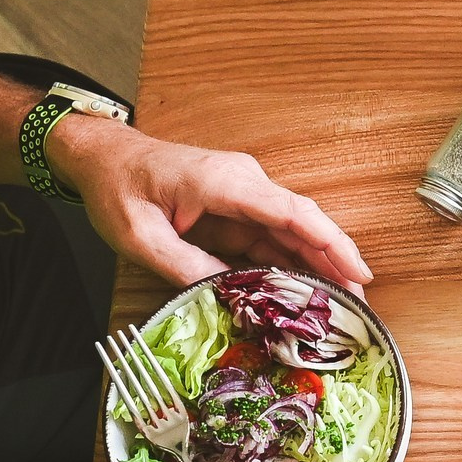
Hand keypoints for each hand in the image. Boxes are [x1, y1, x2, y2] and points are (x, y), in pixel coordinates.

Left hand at [50, 117, 371, 293]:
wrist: (101, 157)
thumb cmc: (116, 188)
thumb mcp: (138, 235)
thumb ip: (183, 264)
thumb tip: (229, 293)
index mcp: (224, 182)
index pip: (292, 212)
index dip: (330, 243)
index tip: (359, 272)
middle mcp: (244, 183)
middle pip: (303, 222)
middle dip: (335, 261)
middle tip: (359, 303)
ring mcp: (243, 194)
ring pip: (292, 232)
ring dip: (317, 265)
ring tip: (340, 304)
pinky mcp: (236, 209)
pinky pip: (271, 237)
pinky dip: (290, 263)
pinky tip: (303, 291)